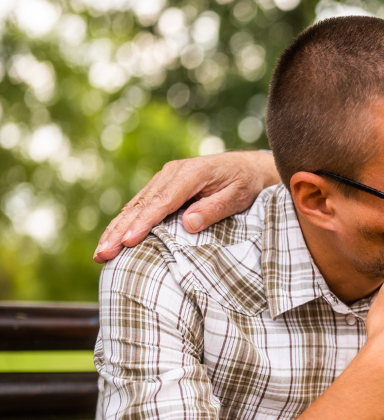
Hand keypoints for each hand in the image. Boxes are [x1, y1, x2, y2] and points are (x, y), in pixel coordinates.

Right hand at [93, 151, 277, 261]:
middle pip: (142, 204)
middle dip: (120, 230)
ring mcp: (165, 177)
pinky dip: (125, 222)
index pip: (162, 202)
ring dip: (116, 228)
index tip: (127, 241)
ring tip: (100, 252)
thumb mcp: (238, 197)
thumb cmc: (245, 184)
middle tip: (103, 253)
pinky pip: (141, 205)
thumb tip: (188, 224)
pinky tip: (113, 238)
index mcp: (191, 174)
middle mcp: (173, 173)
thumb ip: (213, 209)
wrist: (248, 167)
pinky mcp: (163, 185)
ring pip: (136, 205)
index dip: (143, 223)